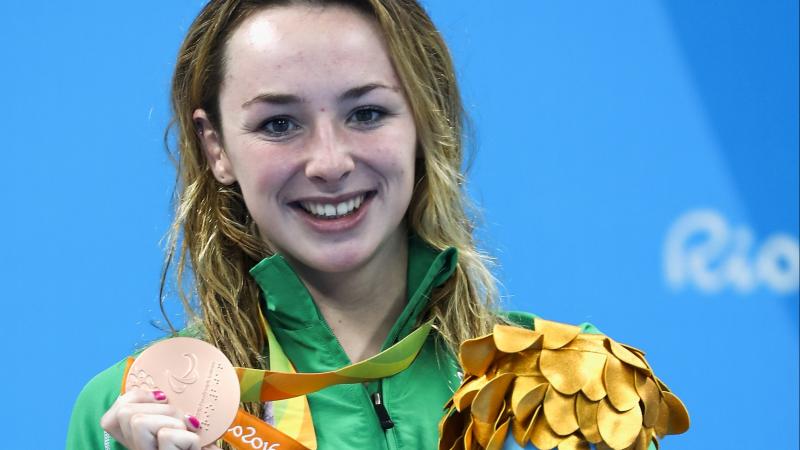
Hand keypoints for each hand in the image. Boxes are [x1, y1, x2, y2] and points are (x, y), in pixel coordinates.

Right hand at [101, 389, 218, 449]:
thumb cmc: (203, 443)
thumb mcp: (182, 421)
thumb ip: (167, 408)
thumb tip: (162, 386)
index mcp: (139, 440)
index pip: (110, 416)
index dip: (136, 397)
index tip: (163, 397)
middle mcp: (137, 449)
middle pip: (124, 413)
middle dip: (161, 408)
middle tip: (184, 421)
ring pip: (138, 422)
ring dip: (173, 422)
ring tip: (189, 434)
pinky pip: (167, 435)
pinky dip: (189, 438)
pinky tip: (195, 447)